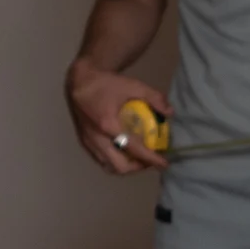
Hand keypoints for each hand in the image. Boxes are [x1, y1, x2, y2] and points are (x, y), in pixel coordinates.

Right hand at [66, 58, 168, 173]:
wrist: (80, 81)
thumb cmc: (106, 83)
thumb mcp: (133, 85)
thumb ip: (154, 97)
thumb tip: (170, 113)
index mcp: (108, 124)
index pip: (133, 149)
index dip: (151, 159)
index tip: (164, 163)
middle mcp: (96, 138)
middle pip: (119, 166)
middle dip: (138, 167)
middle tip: (150, 159)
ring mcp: (88, 141)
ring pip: (108, 166)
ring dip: (125, 166)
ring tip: (137, 158)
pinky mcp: (83, 141)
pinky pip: (100, 159)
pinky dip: (114, 160)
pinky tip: (123, 151)